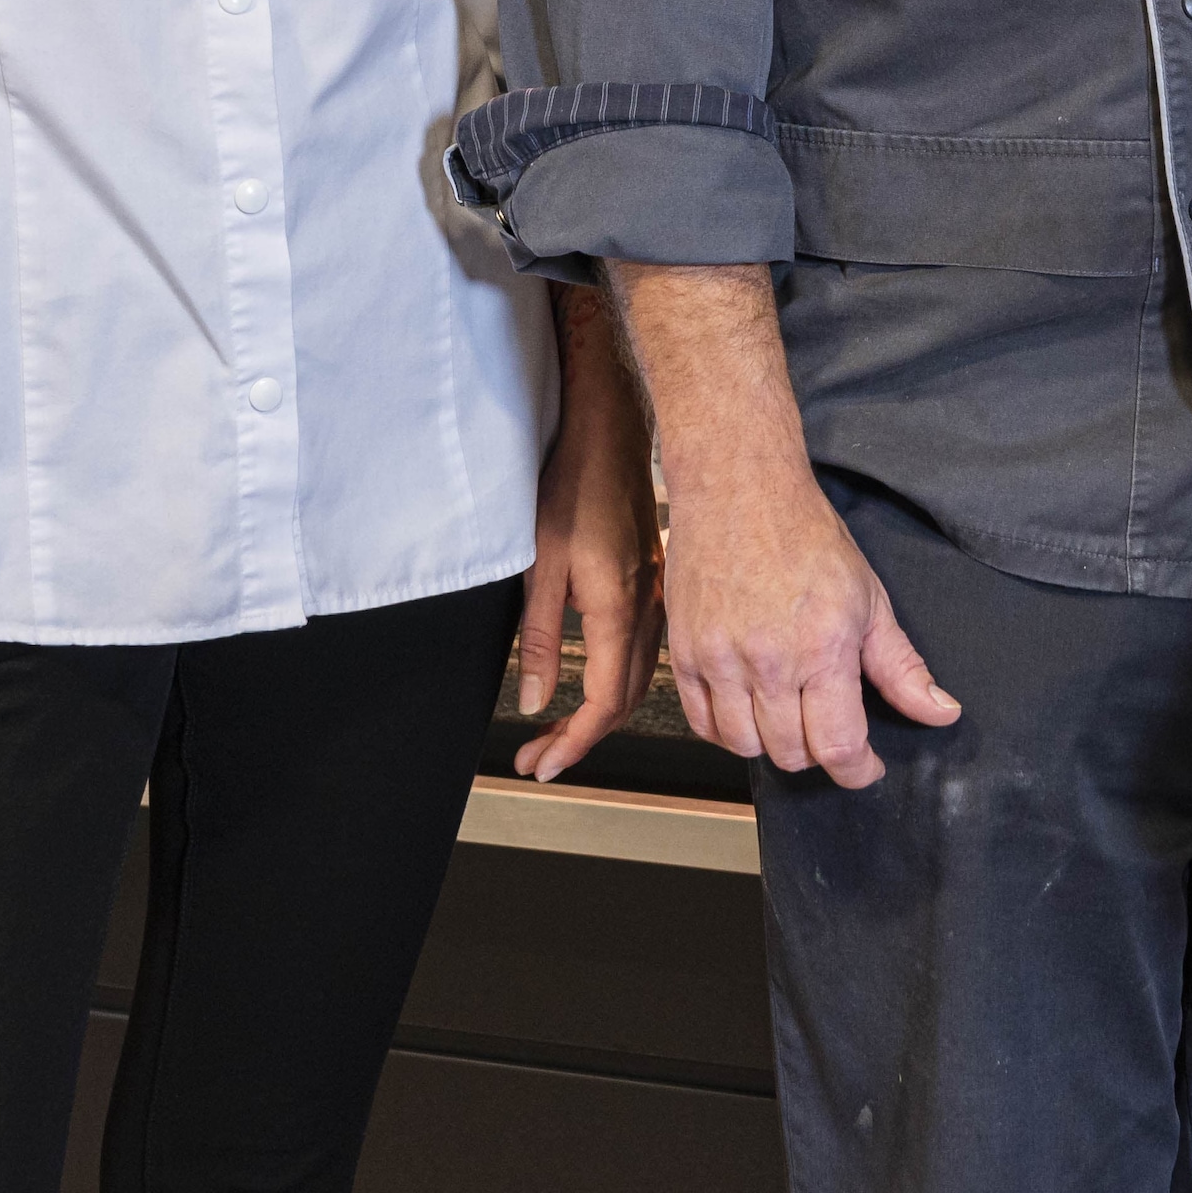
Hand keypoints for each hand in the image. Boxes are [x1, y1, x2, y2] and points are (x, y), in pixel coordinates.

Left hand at [511, 306, 664, 782]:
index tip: (543, 765)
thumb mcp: (539, 565)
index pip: (605, 703)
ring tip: (557, 727)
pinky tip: (595, 677)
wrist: (609, 427)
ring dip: (600, 709)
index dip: (574, 743)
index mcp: (619, 610)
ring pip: (639, 675)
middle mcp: (647, 609)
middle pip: (626, 698)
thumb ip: (539, 639)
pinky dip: (619, 677)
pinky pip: (644, 646)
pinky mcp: (650, 577)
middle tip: (539, 755)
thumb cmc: (572, 484)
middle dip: (582, 735)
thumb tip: (536, 703)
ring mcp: (655, 594)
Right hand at [659, 460, 955, 786]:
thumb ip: (901, 666)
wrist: (739, 489)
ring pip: (744, 746)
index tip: (866, 766)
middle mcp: (770, 660)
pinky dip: (726, 730)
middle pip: (792, 753)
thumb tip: (940, 712)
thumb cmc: (806, 536)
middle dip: (817, 751)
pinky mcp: (686, 653)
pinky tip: (746, 707)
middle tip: (827, 726)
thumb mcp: (869, 598)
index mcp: (823, 647)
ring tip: (786, 715)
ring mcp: (721, 658)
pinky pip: (702, 724)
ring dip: (771, 743)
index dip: (859, 770)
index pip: (839, 746)